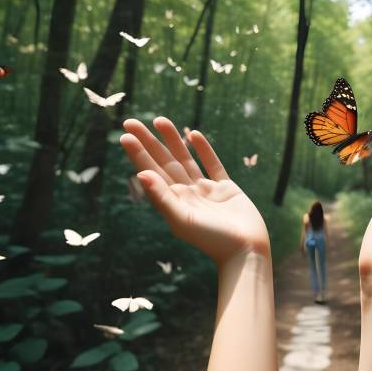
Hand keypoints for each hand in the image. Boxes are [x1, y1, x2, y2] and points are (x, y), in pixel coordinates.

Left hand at [120, 117, 268, 264]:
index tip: (126, 135)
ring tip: (160, 120)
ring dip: (173, 140)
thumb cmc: (212, 240)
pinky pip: (212, 164)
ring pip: (185, 159)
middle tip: (131, 121)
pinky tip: (194, 134)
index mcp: (172, 202)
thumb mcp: (182, 219)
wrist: (246, 250)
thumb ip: (162, 197)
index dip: (138, 154)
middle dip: (149, 142)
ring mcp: (205, 190)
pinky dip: (204, 149)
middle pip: (164, 162)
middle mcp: (186, 194)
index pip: (151, 172)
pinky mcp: (226, 188)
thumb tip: (140, 174)